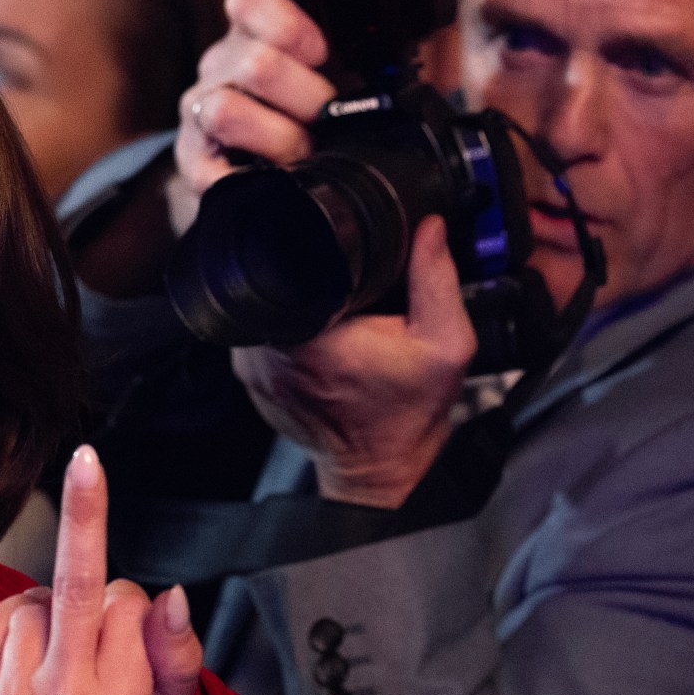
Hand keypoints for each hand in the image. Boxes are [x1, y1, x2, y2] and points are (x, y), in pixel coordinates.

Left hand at [0, 446, 204, 694]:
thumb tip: (167, 593)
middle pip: (69, 589)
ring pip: (25, 603)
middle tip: (89, 511)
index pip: (119, 598)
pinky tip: (18, 663)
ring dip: (44, 609)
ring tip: (54, 657)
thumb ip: (178, 657)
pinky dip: (5, 628)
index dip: (130, 598)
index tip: (99, 506)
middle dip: (87, 545)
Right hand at [170, 0, 337, 231]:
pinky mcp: (192, 163)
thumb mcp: (334, 75)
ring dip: (278, 138)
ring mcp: (200, 114)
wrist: (264, 170)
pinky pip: (211, 171)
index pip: (249, 1)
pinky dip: (250, 179)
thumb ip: (360, 61)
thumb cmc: (310, 114)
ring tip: (304, 155)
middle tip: (329, 119)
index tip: (321, 53)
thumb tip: (410, 78)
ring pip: (225, 112)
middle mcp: (219, 68)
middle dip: (307, 98)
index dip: (288, 24)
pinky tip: (276, 181)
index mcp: (253, 33)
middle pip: (255, 65)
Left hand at [233, 216, 476, 507]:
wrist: (381, 466)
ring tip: (331, 312)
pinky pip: (257, 332)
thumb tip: (427, 228)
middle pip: (272, 281)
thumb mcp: (445, 342)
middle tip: (344, 288)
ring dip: (289, 300)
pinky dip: (282, 325)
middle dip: (303, 272)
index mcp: (311, 338)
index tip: (339, 251)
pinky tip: (316, 334)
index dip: (311, 246)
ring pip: (262, 305)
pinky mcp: (248, 377)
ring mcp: (251, 367)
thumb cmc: (408, 413)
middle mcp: (270, 351)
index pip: (288, 264)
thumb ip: (436, 279)